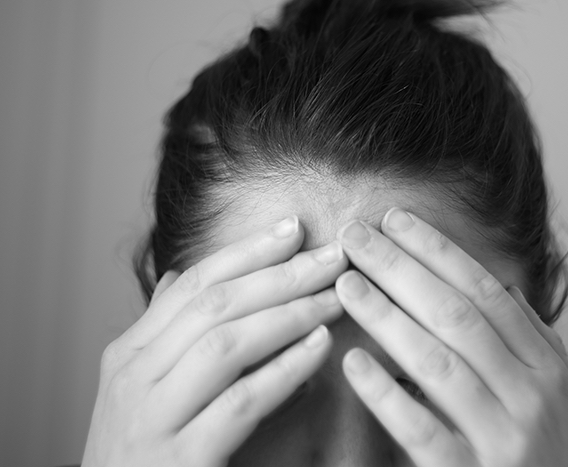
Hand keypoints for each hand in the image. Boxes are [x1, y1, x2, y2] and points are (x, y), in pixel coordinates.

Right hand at [82, 216, 346, 466]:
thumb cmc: (143, 454)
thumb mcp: (143, 387)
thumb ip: (164, 332)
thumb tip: (177, 276)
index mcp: (130, 352)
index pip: (195, 282)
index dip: (248, 250)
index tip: (295, 227)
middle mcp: (134, 377)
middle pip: (216, 305)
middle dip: (281, 274)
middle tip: (333, 255)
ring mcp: (152, 418)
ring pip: (227, 344)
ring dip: (289, 314)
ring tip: (334, 297)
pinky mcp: (180, 460)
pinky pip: (241, 402)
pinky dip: (285, 370)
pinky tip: (320, 348)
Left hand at [335, 208, 567, 466]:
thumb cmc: (553, 459)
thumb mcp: (559, 396)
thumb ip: (532, 341)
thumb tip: (503, 287)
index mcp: (545, 368)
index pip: (484, 292)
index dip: (437, 252)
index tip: (395, 220)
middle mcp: (530, 396)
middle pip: (456, 315)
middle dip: (400, 268)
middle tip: (355, 235)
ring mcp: (505, 439)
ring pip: (438, 362)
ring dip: (387, 316)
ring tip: (347, 283)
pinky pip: (424, 433)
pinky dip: (386, 395)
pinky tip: (352, 362)